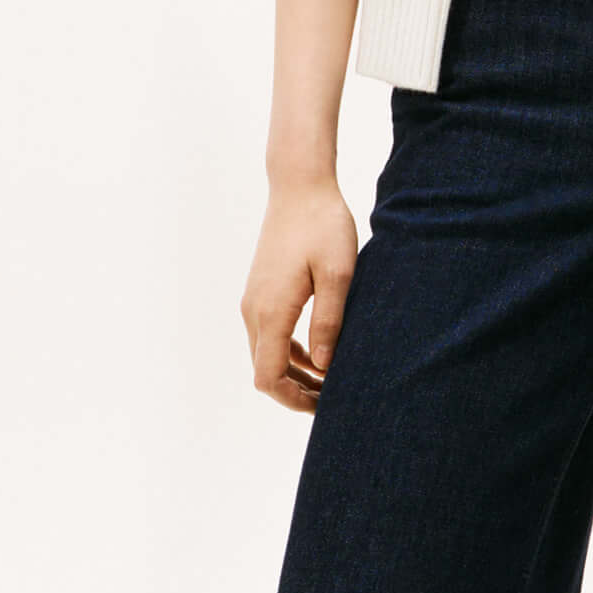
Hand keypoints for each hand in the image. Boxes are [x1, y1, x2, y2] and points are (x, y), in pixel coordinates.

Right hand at [241, 179, 360, 413]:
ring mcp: (253, 300)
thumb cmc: (324, 225)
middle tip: (336, 399)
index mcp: (271, 311)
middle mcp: (254, 310)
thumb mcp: (338, 275)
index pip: (268, 378)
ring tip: (333, 381)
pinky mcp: (260, 291)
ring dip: (294, 373)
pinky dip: (290, 353)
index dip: (292, 401)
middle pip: (264, 371)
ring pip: (266, 355)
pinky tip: (321, 353)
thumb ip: (329, 323)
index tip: (324, 406)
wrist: (299, 186)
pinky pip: (269, 336)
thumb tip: (325, 368)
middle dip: (296, 392)